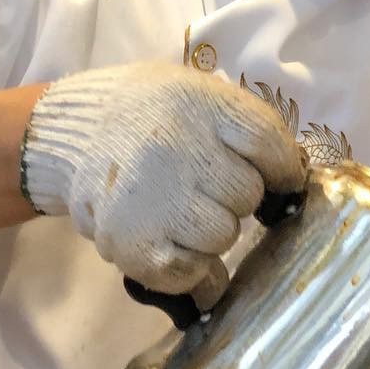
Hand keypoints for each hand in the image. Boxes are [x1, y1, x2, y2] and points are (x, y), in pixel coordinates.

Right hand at [21, 62, 306, 294]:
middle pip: (247, 193)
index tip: (283, 178)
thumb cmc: (154, 115)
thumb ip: (248, 128)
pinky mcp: (130, 241)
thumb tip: (295, 178)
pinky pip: (188, 272)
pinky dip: (192, 268)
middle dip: (239, 196)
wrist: (73, 134)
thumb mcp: (202, 96)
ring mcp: (152, 197)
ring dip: (215, 231)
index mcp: (199, 104)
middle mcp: (176, 148)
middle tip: (211, 187)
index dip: (284, 166)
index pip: (266, 141)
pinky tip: (176, 243)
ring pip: (223, 235)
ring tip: (187, 211)